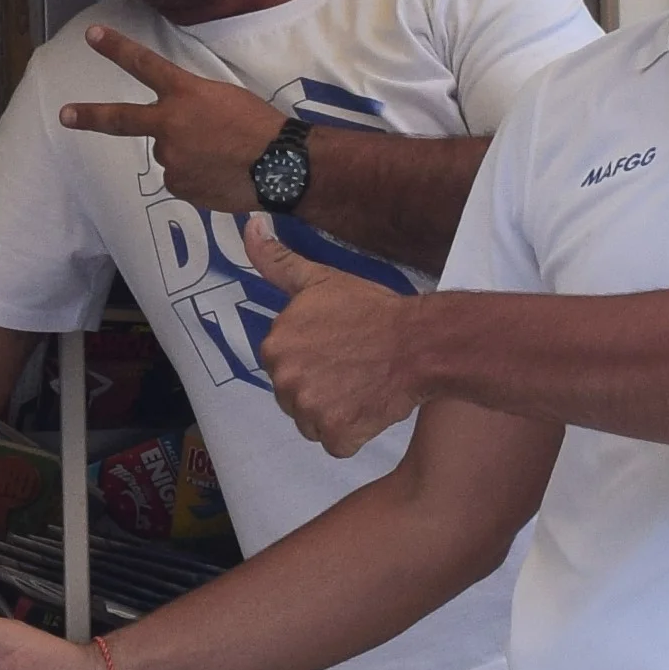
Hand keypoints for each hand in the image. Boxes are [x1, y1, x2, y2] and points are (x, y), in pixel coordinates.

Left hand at [56, 23, 290, 218]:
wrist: (281, 166)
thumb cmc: (261, 126)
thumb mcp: (226, 99)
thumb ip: (193, 108)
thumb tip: (179, 132)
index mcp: (186, 94)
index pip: (145, 64)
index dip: (116, 48)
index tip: (92, 35)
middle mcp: (169, 124)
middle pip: (122, 119)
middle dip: (89, 116)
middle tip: (65, 114)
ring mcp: (170, 158)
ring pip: (170, 155)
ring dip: (189, 156)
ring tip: (223, 157)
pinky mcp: (178, 186)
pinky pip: (182, 180)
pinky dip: (198, 179)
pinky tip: (223, 175)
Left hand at [245, 218, 429, 452]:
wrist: (419, 341)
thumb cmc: (373, 309)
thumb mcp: (321, 280)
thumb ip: (277, 262)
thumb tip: (249, 226)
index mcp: (274, 347)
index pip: (284, 366)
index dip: (313, 359)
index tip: (338, 347)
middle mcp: (283, 381)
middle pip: (295, 398)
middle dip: (320, 387)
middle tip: (353, 367)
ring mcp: (308, 411)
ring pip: (313, 422)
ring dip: (335, 412)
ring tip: (363, 385)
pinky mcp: (336, 435)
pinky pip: (337, 443)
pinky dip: (354, 432)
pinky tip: (371, 406)